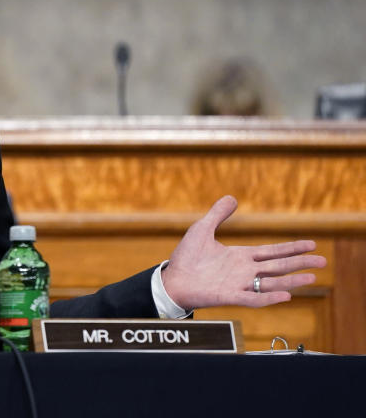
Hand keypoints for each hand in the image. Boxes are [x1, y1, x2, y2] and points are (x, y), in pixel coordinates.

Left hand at [161, 196, 326, 310]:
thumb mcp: (202, 229)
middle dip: (300, 263)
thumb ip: (217, 214)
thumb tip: (232, 197)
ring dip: (292, 281)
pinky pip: (253, 298)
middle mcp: (245, 271)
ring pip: (272, 283)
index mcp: (241, 256)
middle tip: (323, 261)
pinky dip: (269, 297)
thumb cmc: (186, 257)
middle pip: (278, 266)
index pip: (273, 252)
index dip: (291, 247)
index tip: (312, 244)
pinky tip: (286, 295)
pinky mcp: (230, 296)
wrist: (172, 278)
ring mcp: (239, 284)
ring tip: (312, 277)